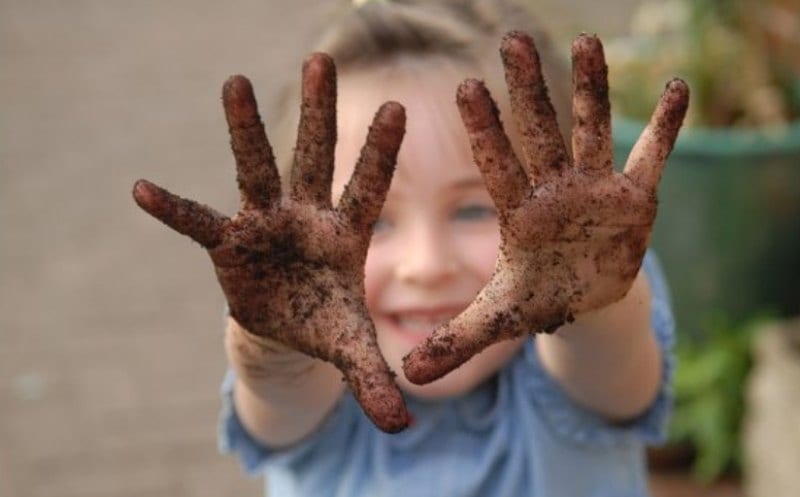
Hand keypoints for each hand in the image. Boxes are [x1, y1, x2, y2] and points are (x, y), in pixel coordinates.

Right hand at [133, 54, 408, 432]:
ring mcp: (265, 223)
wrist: (287, 324)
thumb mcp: (352, 349)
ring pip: (256, 169)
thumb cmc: (327, 321)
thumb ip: (376, 380)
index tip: (396, 107)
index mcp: (347, 235)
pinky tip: (142, 189)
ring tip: (233, 83)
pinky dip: (174, 209)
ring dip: (245, 130)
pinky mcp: (228, 242)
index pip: (368, 188)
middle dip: (319, 113)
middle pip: (314, 158)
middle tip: (320, 60)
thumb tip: (403, 428)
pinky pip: (198, 223)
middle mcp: (306, 217)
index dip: (379, 152)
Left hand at [403, 32, 688, 383]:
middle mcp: (555, 191)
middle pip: (539, 133)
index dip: (485, 131)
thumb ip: (454, 341)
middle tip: (513, 41)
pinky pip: (652, 156)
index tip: (466, 88)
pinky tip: (679, 88)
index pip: (499, 167)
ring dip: (591, 88)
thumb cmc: (537, 297)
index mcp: (520, 215)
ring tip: (587, 39)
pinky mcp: (634, 197)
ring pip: (592, 130)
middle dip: (529, 90)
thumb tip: (408, 379)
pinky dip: (667, 127)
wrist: (584, 295)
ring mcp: (595, 189)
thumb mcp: (498, 320)